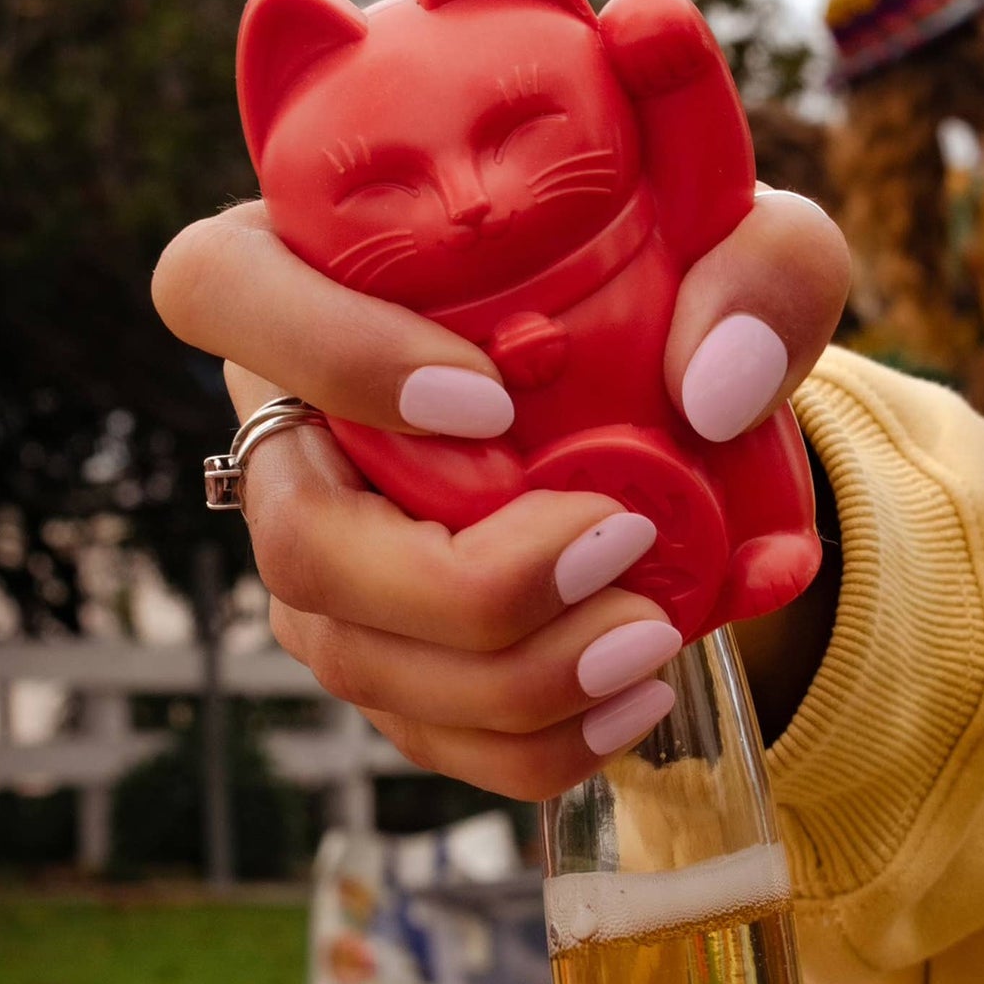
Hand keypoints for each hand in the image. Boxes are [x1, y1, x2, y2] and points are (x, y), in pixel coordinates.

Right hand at [152, 189, 848, 798]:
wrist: (665, 404)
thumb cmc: (666, 294)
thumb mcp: (742, 240)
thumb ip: (762, 272)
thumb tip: (717, 392)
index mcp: (312, 276)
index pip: (221, 287)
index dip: (331, 354)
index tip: (494, 402)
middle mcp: (295, 426)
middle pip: (296, 536)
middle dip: (461, 582)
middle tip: (618, 545)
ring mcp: (325, 552)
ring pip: (351, 653)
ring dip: (509, 680)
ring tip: (651, 642)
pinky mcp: (380, 644)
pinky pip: (415, 727)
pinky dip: (529, 743)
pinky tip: (632, 702)